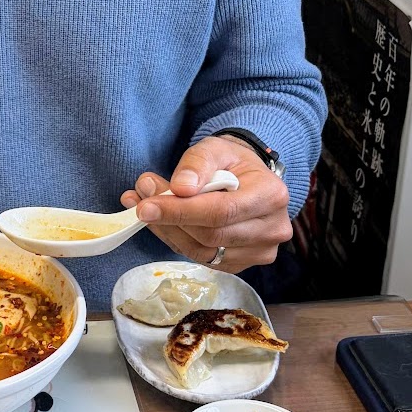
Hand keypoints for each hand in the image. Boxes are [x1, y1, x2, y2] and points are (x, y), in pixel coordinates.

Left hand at [120, 136, 290, 272]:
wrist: (247, 178)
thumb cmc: (232, 161)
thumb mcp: (215, 147)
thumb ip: (197, 163)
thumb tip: (180, 189)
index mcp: (271, 195)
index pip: (222, 211)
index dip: (181, 211)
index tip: (146, 205)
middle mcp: (272, 229)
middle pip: (211, 235)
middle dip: (170, 218)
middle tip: (139, 198)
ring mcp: (259, 252)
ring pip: (204, 252)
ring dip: (167, 231)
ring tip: (143, 207)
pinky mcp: (241, 264)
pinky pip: (202, 258)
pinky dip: (177, 241)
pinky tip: (160, 223)